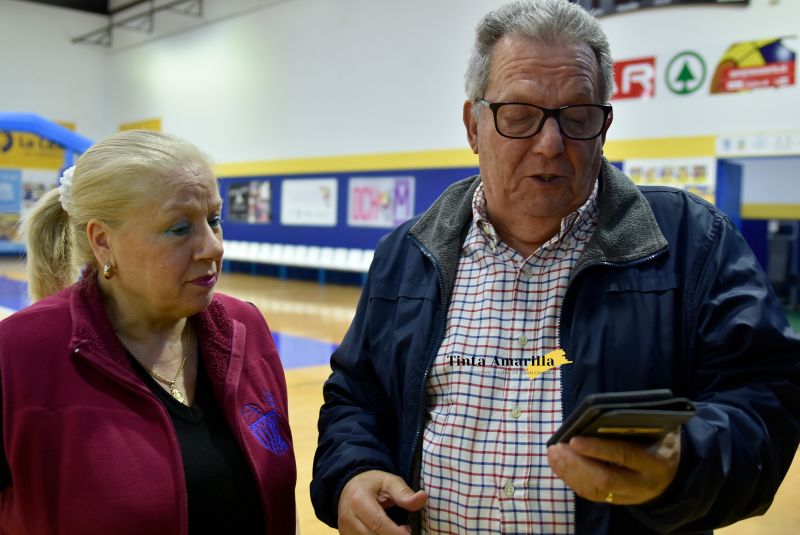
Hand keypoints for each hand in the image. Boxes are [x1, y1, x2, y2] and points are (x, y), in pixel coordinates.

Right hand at [338, 470, 427, 534]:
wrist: (349, 486)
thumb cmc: (372, 484)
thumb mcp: (389, 481)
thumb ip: (404, 493)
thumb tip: (422, 498)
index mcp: (358, 500)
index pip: (378, 522)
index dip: (395, 532)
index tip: (409, 533)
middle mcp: (347, 517)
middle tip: (406, 531)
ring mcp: (344, 529)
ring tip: (398, 531)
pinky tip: (386, 533)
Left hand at [547, 429, 680, 504]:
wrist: (675, 471)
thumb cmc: (659, 439)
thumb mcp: (657, 427)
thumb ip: (636, 421)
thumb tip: (600, 410)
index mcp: (656, 461)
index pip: (623, 455)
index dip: (597, 449)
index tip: (573, 440)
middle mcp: (643, 484)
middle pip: (605, 480)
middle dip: (576, 464)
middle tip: (556, 448)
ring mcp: (630, 496)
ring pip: (595, 490)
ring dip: (569, 472)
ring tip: (553, 453)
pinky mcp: (618, 501)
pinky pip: (591, 494)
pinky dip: (571, 479)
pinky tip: (558, 465)